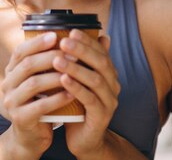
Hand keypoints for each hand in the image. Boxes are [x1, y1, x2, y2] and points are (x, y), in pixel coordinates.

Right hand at [0, 32, 75, 157]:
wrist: (31, 134)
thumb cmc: (41, 100)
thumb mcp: (43, 78)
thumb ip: (52, 60)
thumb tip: (76, 37)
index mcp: (12, 70)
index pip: (21, 51)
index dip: (37, 42)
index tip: (56, 35)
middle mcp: (8, 84)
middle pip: (28, 64)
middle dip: (51, 57)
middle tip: (72, 53)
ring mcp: (12, 102)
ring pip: (34, 84)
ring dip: (56, 76)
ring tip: (74, 72)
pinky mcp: (20, 118)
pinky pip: (40, 106)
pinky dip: (57, 99)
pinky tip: (71, 94)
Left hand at [53, 30, 120, 157]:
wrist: (84, 139)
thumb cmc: (79, 105)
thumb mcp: (80, 81)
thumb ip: (81, 62)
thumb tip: (79, 39)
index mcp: (109, 74)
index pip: (101, 52)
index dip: (87, 41)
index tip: (70, 31)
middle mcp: (113, 85)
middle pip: (101, 62)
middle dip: (82, 50)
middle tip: (63, 42)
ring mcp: (110, 101)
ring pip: (95, 80)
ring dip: (76, 68)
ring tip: (58, 60)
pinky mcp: (101, 116)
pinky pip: (90, 99)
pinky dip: (76, 88)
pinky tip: (63, 80)